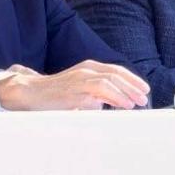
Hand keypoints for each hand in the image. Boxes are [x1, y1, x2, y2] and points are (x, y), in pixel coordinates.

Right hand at [0, 60, 149, 110]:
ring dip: (123, 93)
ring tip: (134, 103)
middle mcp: (85, 71)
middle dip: (132, 86)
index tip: (144, 89)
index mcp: (89, 67)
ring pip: (107, 83)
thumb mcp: (81, 86)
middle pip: (115, 75)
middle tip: (143, 97)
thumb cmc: (57, 93)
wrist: (30, 93)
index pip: (116, 70)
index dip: (132, 79)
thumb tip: (119, 101)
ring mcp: (78, 81)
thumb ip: (98, 91)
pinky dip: (109, 100)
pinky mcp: (71, 94)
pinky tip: (119, 107)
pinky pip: (94, 96)